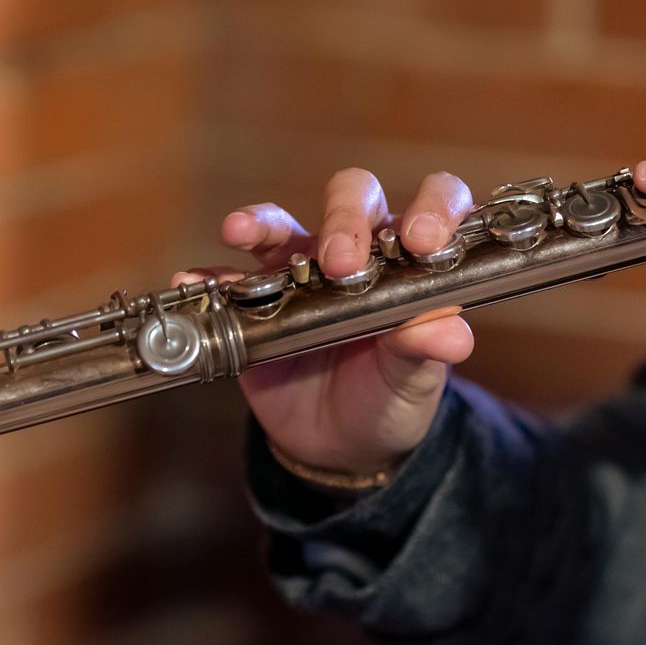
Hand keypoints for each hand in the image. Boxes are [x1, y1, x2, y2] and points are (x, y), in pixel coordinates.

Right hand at [176, 168, 477, 477]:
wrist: (340, 447)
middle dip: (346, 220)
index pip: (434, 206)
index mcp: (411, 263)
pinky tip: (193, 282)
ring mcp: (301, 272)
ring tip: (241, 232)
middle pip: (354, 197)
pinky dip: (208, 277)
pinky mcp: (256, 302)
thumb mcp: (414, 382)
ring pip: (281, 224)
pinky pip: (226, 279)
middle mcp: (358, 253)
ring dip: (261, 222)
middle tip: (340, 264)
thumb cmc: (389, 399)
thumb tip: (452, 333)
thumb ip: (426, 351)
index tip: (424, 240)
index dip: (433, 208)